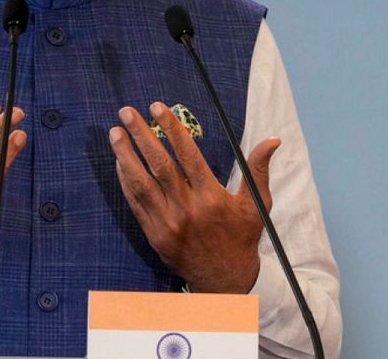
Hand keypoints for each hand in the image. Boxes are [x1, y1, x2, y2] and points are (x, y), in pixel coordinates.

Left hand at [109, 102, 280, 293]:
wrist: (224, 279)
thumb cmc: (242, 237)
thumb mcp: (257, 205)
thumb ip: (258, 170)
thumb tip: (273, 140)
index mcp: (212, 197)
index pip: (188, 154)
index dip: (171, 128)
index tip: (158, 107)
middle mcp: (187, 208)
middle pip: (159, 164)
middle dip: (141, 135)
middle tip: (125, 113)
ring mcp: (167, 221)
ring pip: (141, 182)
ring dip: (125, 155)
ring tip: (115, 133)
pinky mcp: (153, 233)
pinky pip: (135, 202)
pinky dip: (125, 181)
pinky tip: (119, 162)